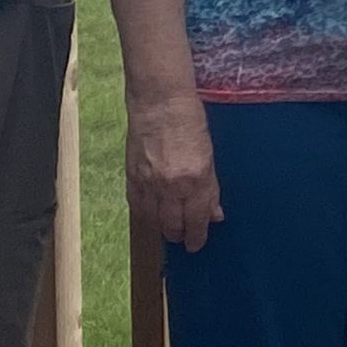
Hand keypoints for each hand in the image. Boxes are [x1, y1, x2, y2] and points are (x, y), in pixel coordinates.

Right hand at [126, 92, 222, 252]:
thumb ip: (210, 187)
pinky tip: (152, 215)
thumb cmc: (190, 121)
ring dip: (163, 228)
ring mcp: (148, 184)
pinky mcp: (131, 178)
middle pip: (174, 225)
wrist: (160, 102)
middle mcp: (171, 186)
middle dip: (181, 235)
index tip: (198, 244)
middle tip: (185, 237)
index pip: (197, 219)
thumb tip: (214, 213)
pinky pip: (137, 208)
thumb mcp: (209, 154)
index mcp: (196, 179)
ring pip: (154, 221)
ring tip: (170, 228)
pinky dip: (146, 215)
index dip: (198, 236)